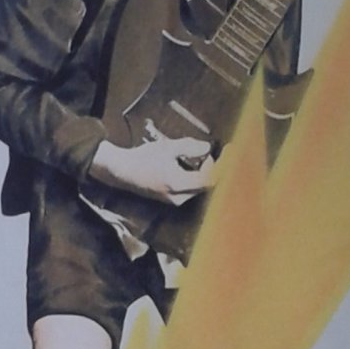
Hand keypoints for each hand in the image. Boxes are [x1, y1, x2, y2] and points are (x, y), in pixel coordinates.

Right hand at [90, 132, 215, 205]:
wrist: (121, 171)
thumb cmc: (143, 158)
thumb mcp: (167, 148)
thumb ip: (189, 147)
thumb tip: (207, 148)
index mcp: (179, 185)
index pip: (209, 180)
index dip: (221, 166)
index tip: (228, 152)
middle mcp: (179, 197)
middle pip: (205, 184)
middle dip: (210, 168)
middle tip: (208, 152)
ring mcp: (175, 201)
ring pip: (198, 187)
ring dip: (202, 172)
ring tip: (197, 157)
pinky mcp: (170, 200)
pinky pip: (190, 189)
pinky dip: (194, 177)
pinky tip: (188, 165)